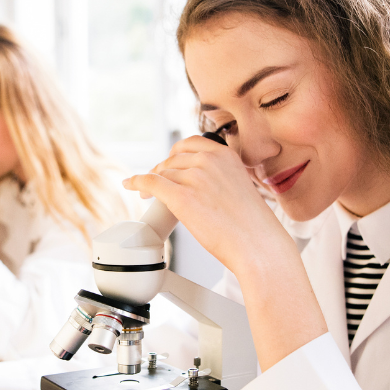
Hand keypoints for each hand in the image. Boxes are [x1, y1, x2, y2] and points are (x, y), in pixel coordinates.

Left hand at [123, 135, 296, 274]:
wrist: (258, 246)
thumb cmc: (252, 226)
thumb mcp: (239, 186)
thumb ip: (219, 177)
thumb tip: (194, 182)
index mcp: (226, 155)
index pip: (191, 144)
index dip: (175, 154)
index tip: (170, 162)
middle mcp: (209, 160)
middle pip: (172, 159)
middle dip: (163, 170)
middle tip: (157, 182)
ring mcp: (194, 177)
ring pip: (162, 173)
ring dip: (152, 182)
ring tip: (148, 194)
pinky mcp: (181, 196)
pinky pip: (150, 182)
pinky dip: (137, 182)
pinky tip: (131, 185)